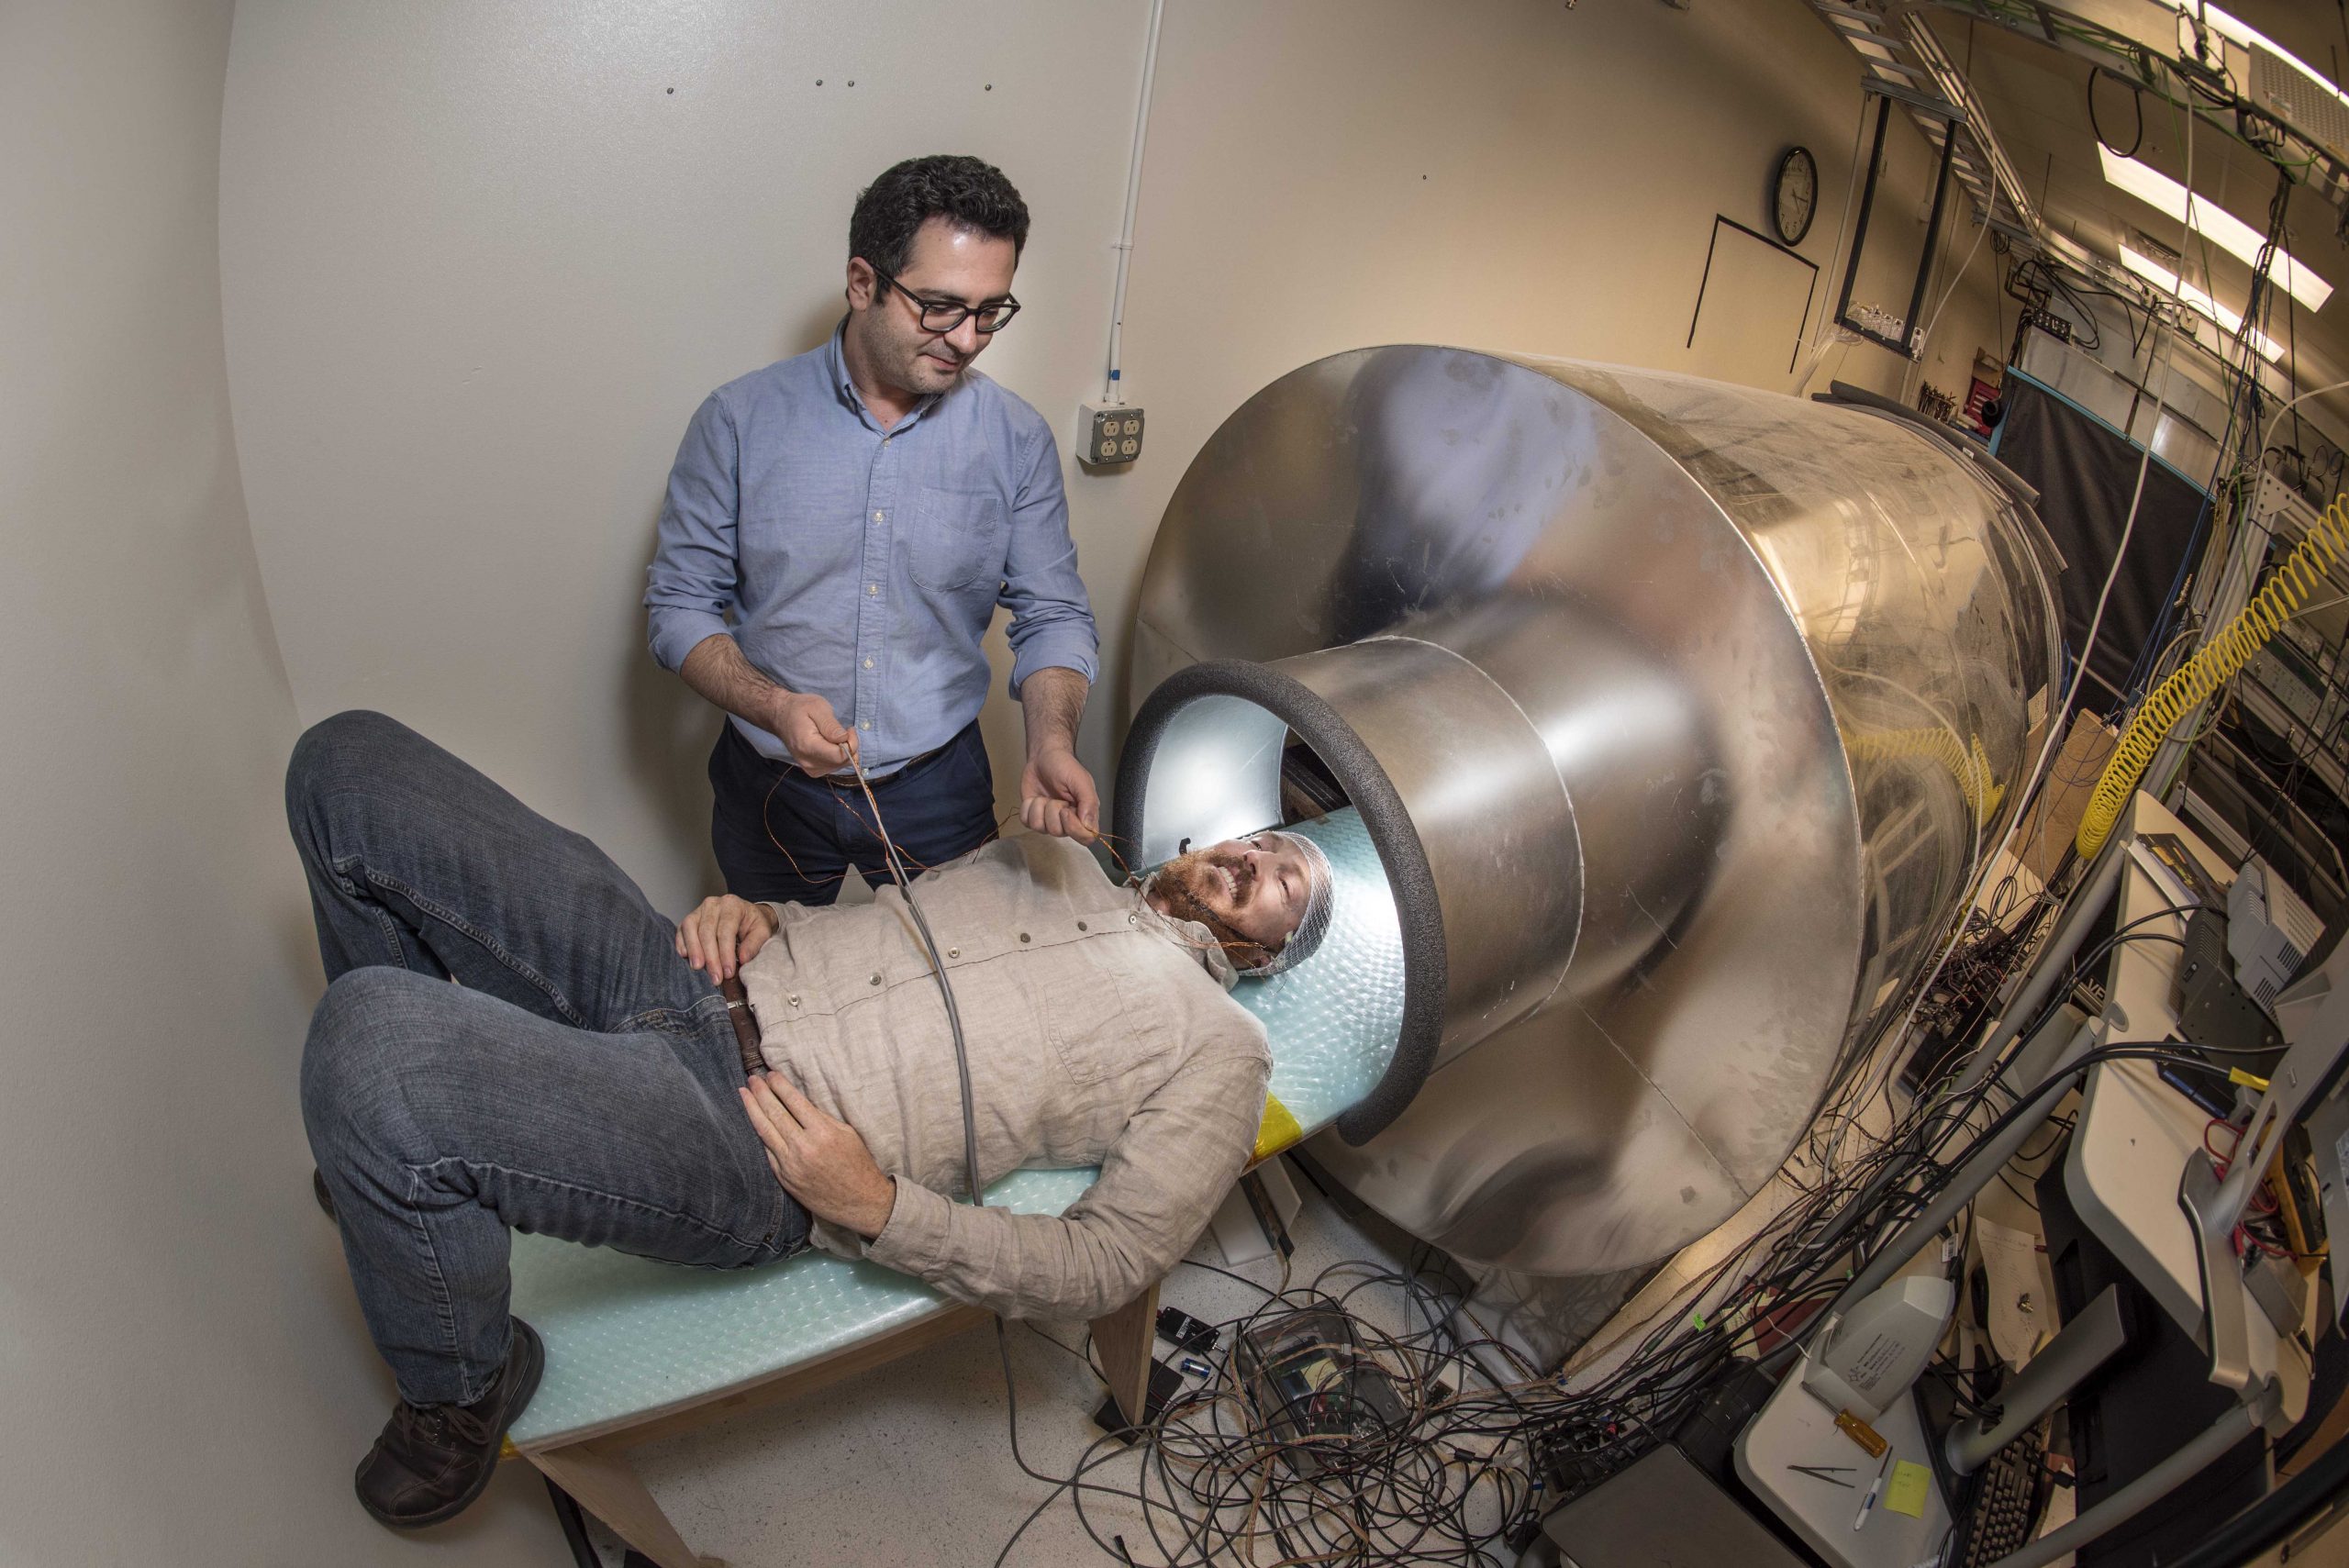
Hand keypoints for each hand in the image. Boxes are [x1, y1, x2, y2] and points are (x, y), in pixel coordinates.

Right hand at [674, 894, 777, 982]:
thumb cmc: (752, 923)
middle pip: (707, 931)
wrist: (746, 914)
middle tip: (715, 977)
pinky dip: (682, 943)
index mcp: (732, 905)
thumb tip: (743, 959)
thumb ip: (754, 944)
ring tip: (698, 967)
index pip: (726, 930)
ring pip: (691, 928)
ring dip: (694, 950)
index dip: (726, 953)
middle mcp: (713, 904)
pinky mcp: (690, 919)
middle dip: (711, 957)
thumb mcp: (762, 931)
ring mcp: (699, 910)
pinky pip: (681, 929)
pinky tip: (686, 956)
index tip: (728, 972)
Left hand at [738, 1071, 897, 1236]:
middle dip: (761, 1093)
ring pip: (764, 1131)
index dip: (780, 1085)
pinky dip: (761, 1134)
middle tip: (752, 1078)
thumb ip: (822, 1118)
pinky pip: (767, 1151)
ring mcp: (790, 1165)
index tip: (771, 1074)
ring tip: (744, 1094)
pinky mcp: (784, 1178)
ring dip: (752, 1110)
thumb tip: (798, 1103)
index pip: (794, 1101)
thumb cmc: (858, 1164)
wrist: (860, 1202)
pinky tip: (755, 1121)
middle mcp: (803, 1148)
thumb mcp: (847, 1134)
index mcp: (822, 1133)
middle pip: (774, 1113)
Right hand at [772, 691, 856, 776]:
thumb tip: (844, 739)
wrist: (780, 716)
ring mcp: (809, 768)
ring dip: (844, 751)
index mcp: (808, 746)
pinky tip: (831, 744)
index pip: (839, 756)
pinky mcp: (812, 770)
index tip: (849, 729)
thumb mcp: (818, 707)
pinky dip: (838, 756)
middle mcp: (808, 762)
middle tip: (843, 730)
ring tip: (834, 735)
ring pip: (840, 765)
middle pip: (841, 762)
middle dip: (849, 747)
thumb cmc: (799, 708)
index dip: (851, 744)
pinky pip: (833, 766)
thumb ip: (831, 725)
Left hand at [1020, 746, 1099, 841]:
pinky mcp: (1033, 817)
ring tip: (1044, 796)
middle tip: (1056, 797)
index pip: (1085, 837)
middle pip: (1059, 832)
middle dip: (1052, 811)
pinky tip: (1035, 798)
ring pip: (1040, 828)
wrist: (1043, 757)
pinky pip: (1026, 822)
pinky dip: (1028, 807)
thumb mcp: (1081, 780)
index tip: (1066, 810)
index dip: (1073, 827)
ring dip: (1039, 808)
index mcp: (1084, 814)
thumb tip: (1090, 827)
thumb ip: (1089, 803)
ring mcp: (1049, 820)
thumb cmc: (1064, 766)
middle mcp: (1067, 821)